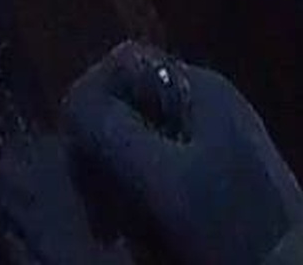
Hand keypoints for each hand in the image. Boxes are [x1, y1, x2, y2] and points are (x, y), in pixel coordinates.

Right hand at [63, 44, 302, 264]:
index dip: (90, 102)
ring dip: (121, 187)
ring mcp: (217, 143)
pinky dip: (146, 206)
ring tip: (123, 231)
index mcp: (198, 88)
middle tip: (100, 212)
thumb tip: (73, 105)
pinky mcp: (221, 183)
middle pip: (128, 106)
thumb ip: (110, 131)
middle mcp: (206, 104)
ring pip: (141, 146)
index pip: (121, 64)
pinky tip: (149, 239)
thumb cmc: (229, 224)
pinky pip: (163, 179)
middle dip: (104, 154)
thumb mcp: (161, 179)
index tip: (78, 156)